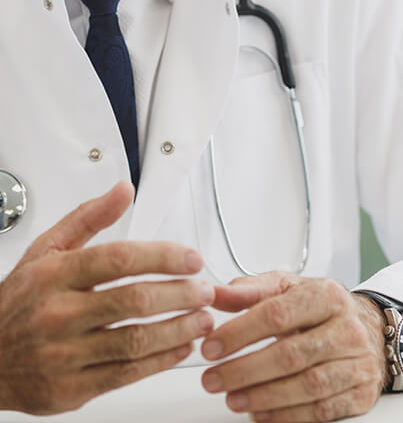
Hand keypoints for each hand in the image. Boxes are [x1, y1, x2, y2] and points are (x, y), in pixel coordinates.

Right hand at [0, 180, 214, 414]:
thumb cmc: (18, 301)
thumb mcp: (46, 249)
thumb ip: (88, 217)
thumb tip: (124, 190)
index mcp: (54, 275)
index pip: (118, 259)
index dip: (163, 257)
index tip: (191, 259)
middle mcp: (57, 315)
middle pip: (133, 301)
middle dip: (180, 294)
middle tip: (205, 290)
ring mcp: (62, 356)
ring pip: (134, 341)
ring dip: (178, 329)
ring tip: (203, 318)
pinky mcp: (69, 390)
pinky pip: (125, 375)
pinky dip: (160, 361)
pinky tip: (180, 347)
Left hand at [201, 272, 386, 421]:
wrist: (369, 329)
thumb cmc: (322, 309)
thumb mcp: (289, 289)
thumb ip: (251, 291)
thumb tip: (215, 294)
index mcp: (327, 295)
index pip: (278, 313)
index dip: (240, 333)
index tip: (212, 346)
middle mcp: (347, 328)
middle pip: (291, 354)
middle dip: (244, 371)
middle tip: (214, 379)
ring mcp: (358, 362)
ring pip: (308, 386)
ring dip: (263, 397)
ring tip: (233, 398)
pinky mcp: (362, 392)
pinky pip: (323, 411)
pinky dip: (288, 416)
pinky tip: (262, 414)